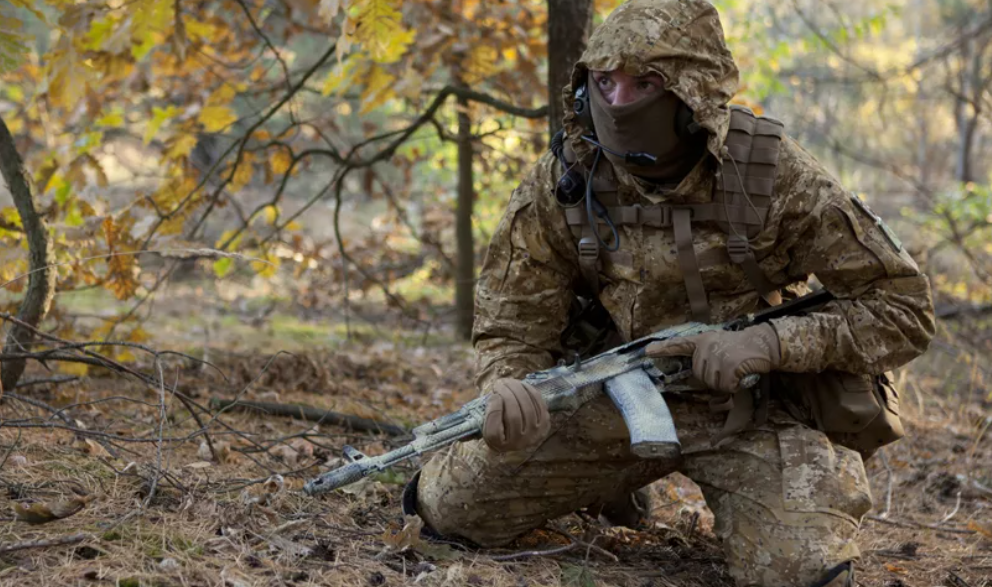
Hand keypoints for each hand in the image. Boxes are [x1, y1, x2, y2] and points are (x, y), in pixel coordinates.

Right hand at [482, 378, 549, 452]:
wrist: (520, 435)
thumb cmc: (500, 426)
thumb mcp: (487, 425)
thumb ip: (488, 414)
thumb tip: (496, 396)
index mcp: (499, 444)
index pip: (494, 431)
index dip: (494, 410)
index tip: (492, 395)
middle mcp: (518, 443)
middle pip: (513, 417)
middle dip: (506, 395)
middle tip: (499, 382)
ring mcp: (534, 434)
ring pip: (527, 409)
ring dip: (517, 390)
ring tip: (509, 381)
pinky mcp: (545, 424)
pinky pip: (538, 404)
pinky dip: (529, 391)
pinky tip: (521, 384)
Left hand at [645, 324, 780, 393]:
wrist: (763, 343)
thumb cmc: (741, 348)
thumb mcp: (719, 345)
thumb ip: (706, 357)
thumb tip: (698, 377)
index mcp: (702, 340)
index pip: (679, 344)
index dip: (663, 349)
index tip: (646, 351)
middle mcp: (706, 347)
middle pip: (700, 375)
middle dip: (713, 377)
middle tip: (728, 367)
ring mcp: (717, 357)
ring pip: (712, 383)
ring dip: (724, 382)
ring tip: (736, 369)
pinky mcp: (728, 368)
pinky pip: (725, 387)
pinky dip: (734, 386)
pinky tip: (741, 374)